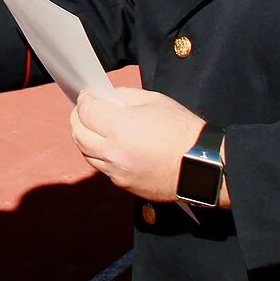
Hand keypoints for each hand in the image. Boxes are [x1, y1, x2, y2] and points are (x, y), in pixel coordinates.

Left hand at [71, 88, 215, 203]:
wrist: (203, 165)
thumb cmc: (181, 128)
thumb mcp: (154, 100)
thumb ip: (124, 97)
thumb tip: (105, 98)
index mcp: (119, 128)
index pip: (86, 111)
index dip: (83, 100)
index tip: (86, 94)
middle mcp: (113, 152)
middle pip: (78, 135)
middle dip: (76, 118)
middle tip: (82, 110)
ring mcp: (117, 172)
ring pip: (87, 154)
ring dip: (85, 139)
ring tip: (93, 128)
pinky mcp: (125, 186)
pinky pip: (103, 168)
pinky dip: (101, 155)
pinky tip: (109, 146)